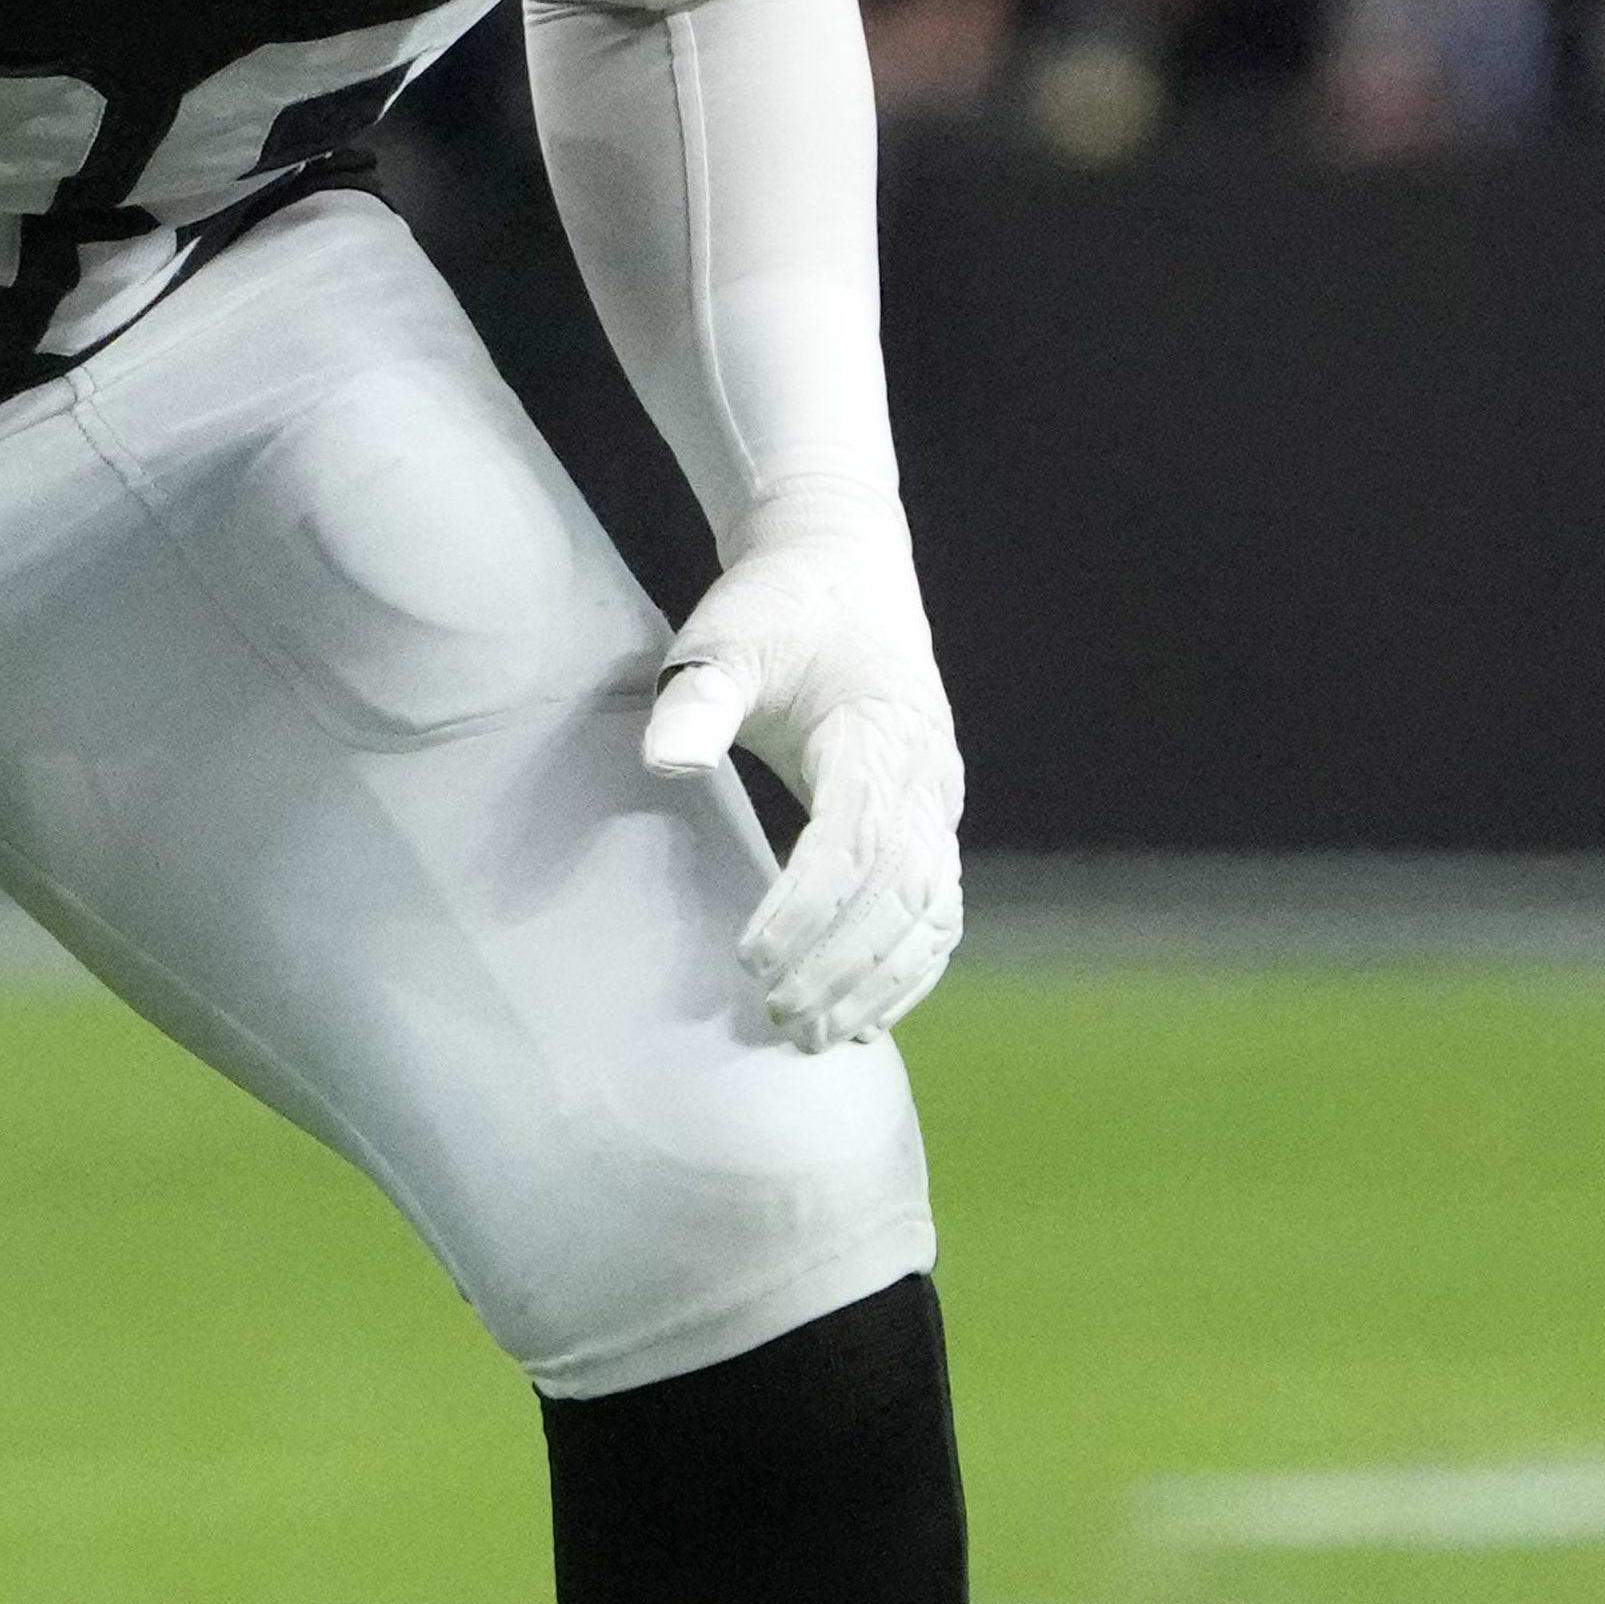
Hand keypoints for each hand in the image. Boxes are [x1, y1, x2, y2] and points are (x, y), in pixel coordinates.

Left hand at [636, 515, 966, 1050]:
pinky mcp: (932, 820)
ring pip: (930, 913)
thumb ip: (698, 699)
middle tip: (776, 1020)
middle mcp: (925, 775)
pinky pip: (939, 911)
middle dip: (842, 965)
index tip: (749, 960)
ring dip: (878, 982)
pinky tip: (863, 1018)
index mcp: (878, 732)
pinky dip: (909, 970)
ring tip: (815, 1037)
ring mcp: (938, 801)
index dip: (808, 912)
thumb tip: (665, 762)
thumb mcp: (725, 637)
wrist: (841, 567)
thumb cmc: (774, 607)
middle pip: (899, 892)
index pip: (854, 843)